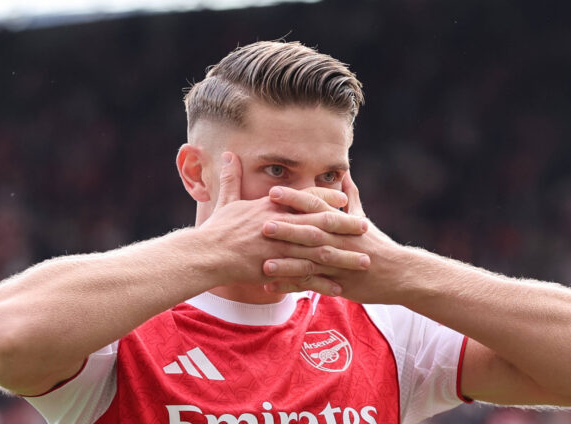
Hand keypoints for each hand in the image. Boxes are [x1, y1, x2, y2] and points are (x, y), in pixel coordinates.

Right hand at [198, 153, 370, 295]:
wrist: (205, 256)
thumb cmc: (215, 230)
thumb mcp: (225, 201)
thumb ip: (232, 179)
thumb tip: (229, 154)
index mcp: (271, 207)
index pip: (304, 198)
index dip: (326, 198)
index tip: (344, 200)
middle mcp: (279, 225)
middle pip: (319, 223)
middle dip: (345, 226)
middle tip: (365, 227)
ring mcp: (279, 248)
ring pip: (318, 252)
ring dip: (343, 257)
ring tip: (363, 261)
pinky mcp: (275, 269)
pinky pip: (304, 276)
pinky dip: (322, 282)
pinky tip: (339, 288)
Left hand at [262, 172, 407, 303]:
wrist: (399, 273)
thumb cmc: (377, 244)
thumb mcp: (362, 218)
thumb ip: (350, 197)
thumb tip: (344, 173)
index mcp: (341, 223)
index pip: (315, 206)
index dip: (295, 199)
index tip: (273, 192)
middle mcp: (339, 242)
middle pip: (311, 233)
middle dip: (287, 229)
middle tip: (261, 224)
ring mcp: (338, 265)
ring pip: (310, 263)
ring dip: (287, 264)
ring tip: (264, 264)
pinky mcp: (338, 285)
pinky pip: (311, 286)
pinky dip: (291, 287)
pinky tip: (270, 288)